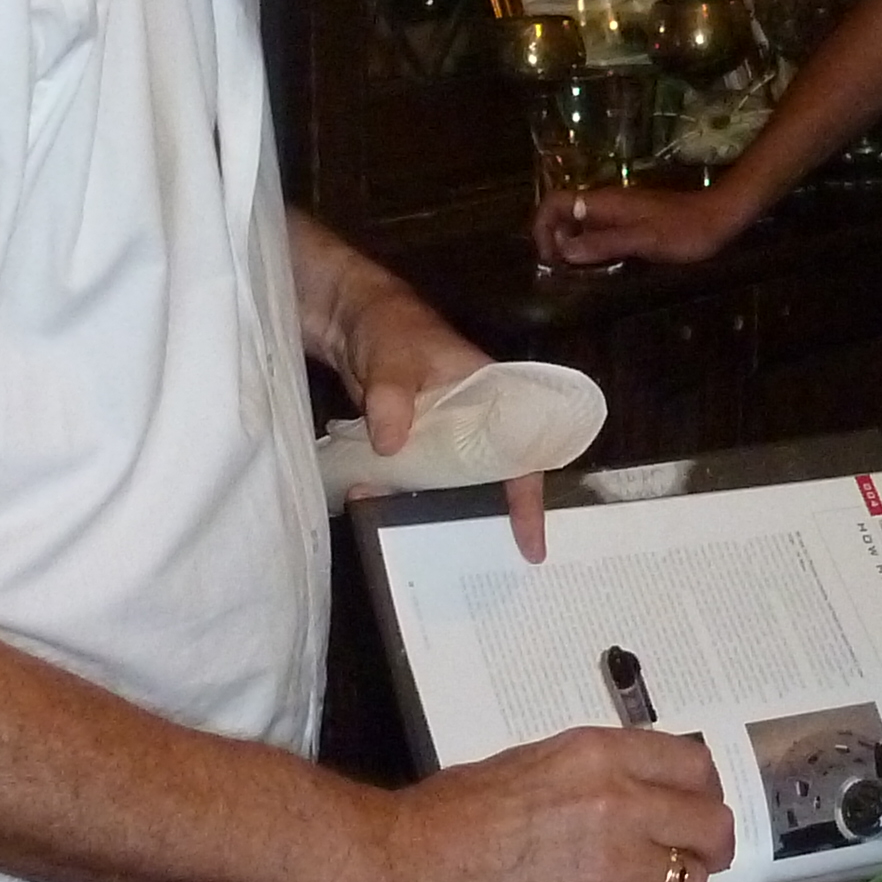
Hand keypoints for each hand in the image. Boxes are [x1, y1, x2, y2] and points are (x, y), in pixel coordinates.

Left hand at [329, 278, 548, 558]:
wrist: (350, 318)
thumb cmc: (388, 328)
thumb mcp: (392, 359)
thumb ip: (392, 397)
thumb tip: (391, 444)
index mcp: (492, 393)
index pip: (522, 452)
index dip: (528, 500)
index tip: (530, 544)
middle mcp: (476, 418)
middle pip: (496, 476)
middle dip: (494, 518)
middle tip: (489, 563)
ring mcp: (445, 430)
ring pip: (457, 480)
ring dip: (441, 509)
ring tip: (433, 550)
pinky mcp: (415, 438)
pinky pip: (422, 475)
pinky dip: (411, 496)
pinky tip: (390, 518)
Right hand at [369, 727, 738, 881]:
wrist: (412, 862)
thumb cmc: (458, 805)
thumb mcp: (535, 759)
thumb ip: (596, 769)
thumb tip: (639, 785)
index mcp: (599, 754)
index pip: (694, 764)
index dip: (703, 786)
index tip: (697, 799)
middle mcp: (620, 804)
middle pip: (709, 823)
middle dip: (708, 839)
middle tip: (695, 849)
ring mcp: (613, 864)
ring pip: (688, 877)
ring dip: (677, 880)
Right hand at [537, 179, 753, 270]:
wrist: (718, 218)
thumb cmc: (683, 230)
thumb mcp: (643, 240)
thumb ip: (603, 243)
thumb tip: (563, 250)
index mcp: (604, 202)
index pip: (555, 202)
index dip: (542, 227)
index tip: (549, 259)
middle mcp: (605, 204)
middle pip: (562, 213)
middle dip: (552, 240)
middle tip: (560, 272)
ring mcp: (617, 213)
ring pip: (578, 225)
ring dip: (569, 246)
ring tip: (574, 275)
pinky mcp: (629, 223)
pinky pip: (597, 233)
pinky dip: (588, 248)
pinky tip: (597, 269)